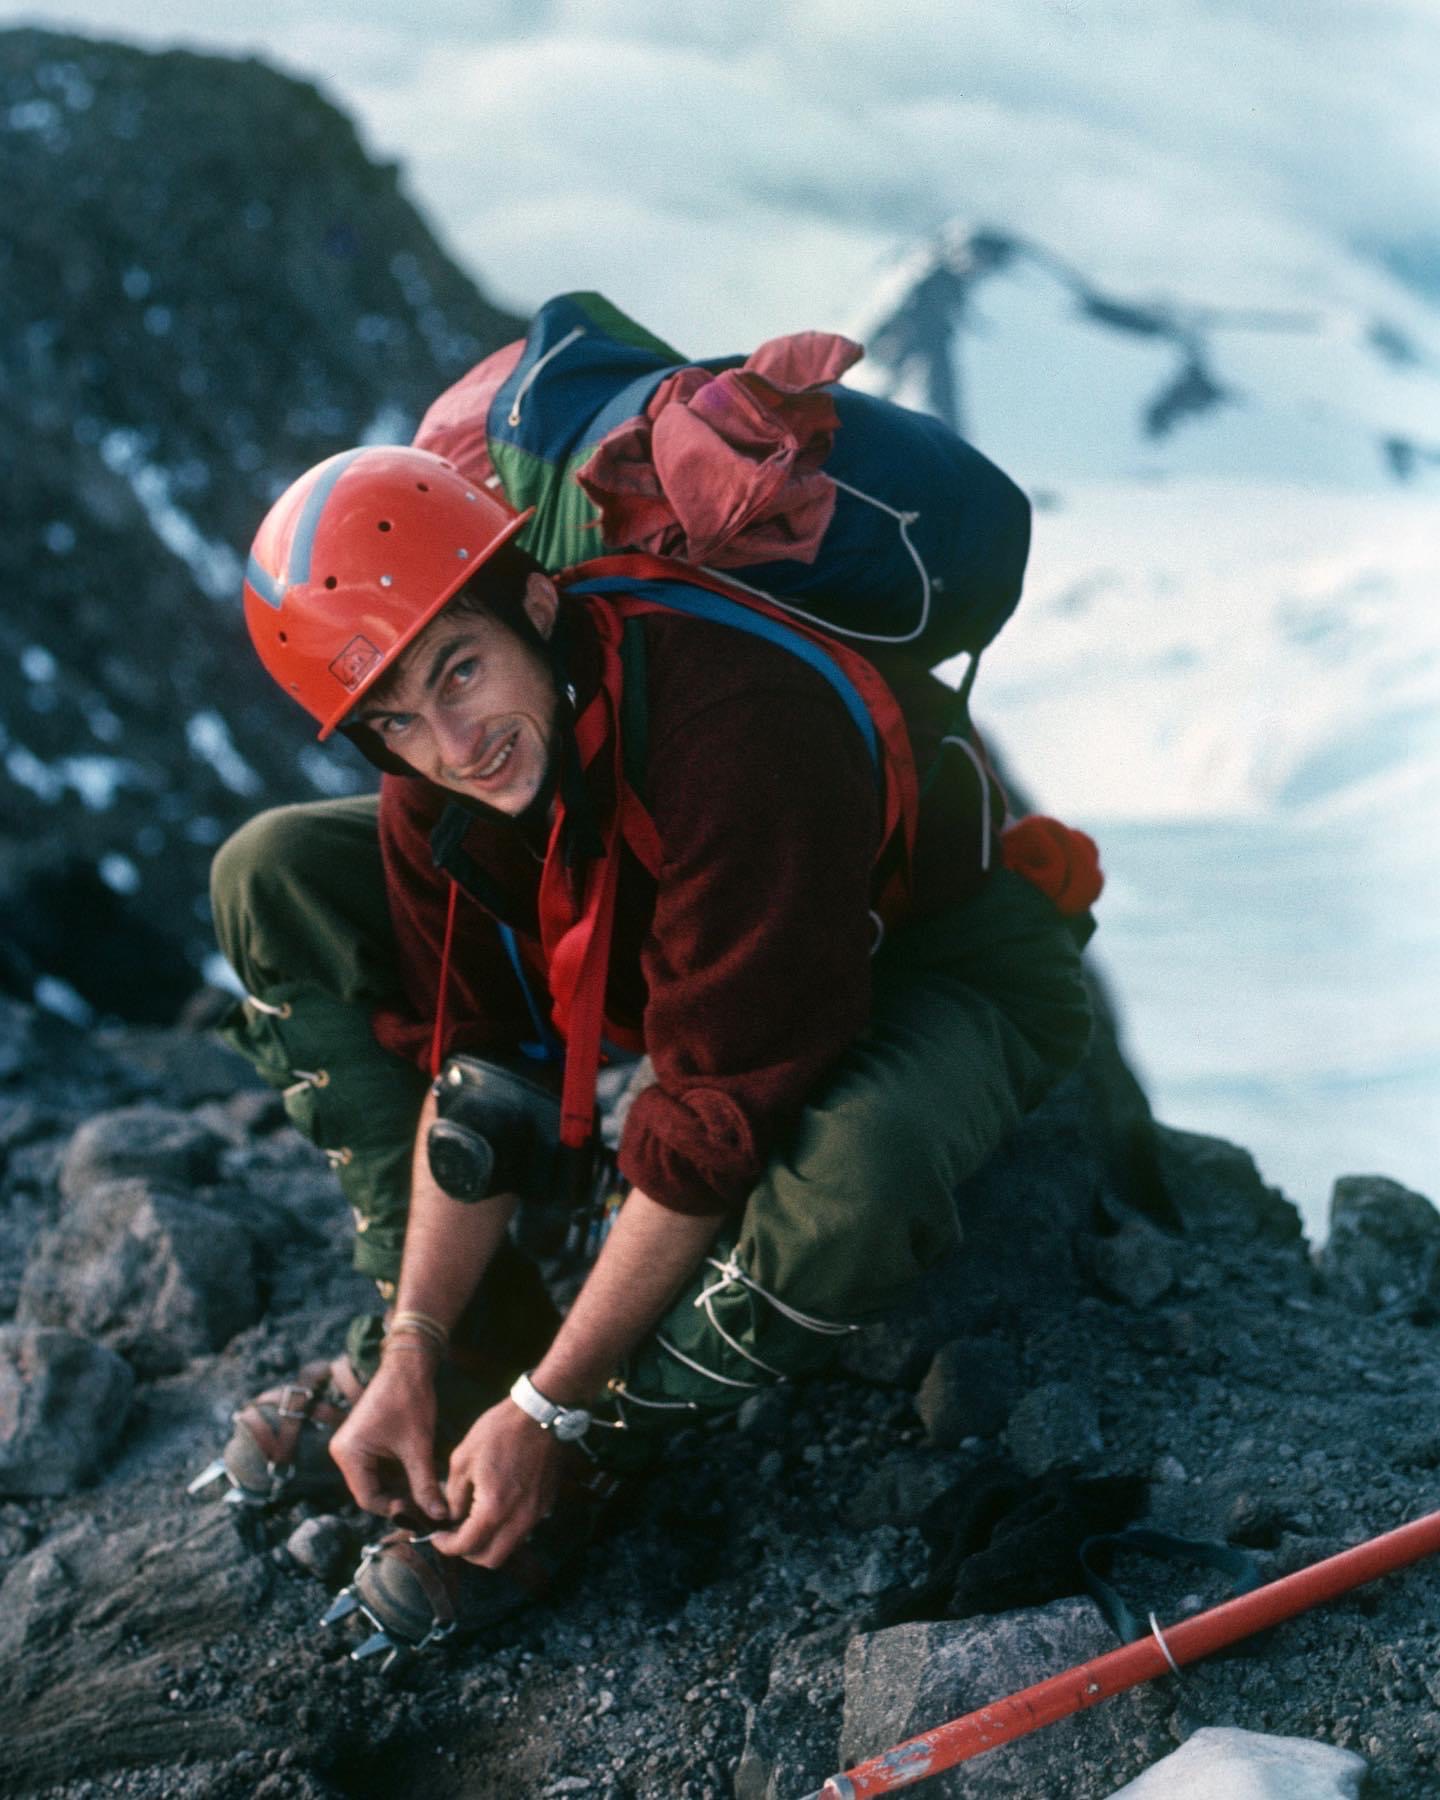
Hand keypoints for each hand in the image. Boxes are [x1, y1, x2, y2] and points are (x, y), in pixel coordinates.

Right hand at [328, 1352, 448, 1521]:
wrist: (408, 1365)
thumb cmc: (410, 1400)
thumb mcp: (418, 1446)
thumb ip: (425, 1484)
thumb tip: (439, 1516)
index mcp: (349, 1454)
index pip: (369, 1499)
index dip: (396, 1510)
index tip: (422, 1513)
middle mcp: (343, 1453)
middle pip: (370, 1492)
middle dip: (398, 1499)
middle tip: (427, 1506)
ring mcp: (351, 1447)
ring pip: (376, 1482)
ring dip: (399, 1488)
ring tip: (426, 1491)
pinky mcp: (361, 1442)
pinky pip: (377, 1469)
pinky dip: (396, 1475)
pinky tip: (418, 1475)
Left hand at [430, 1399, 562, 1567]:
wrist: (540, 1414)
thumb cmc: (499, 1431)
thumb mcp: (463, 1458)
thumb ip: (454, 1494)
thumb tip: (452, 1516)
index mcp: (493, 1507)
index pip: (466, 1546)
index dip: (446, 1546)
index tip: (438, 1537)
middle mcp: (518, 1518)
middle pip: (491, 1559)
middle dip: (469, 1553)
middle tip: (456, 1536)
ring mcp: (535, 1513)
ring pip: (510, 1547)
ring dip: (490, 1543)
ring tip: (475, 1522)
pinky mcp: (546, 1504)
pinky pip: (524, 1530)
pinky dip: (507, 1529)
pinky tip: (497, 1508)